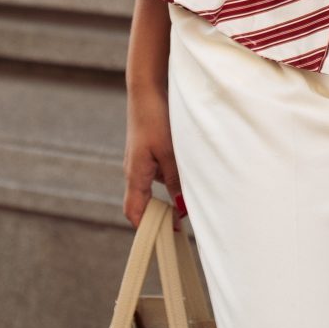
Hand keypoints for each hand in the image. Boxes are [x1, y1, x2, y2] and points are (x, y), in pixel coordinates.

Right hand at [122, 81, 185, 230]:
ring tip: (193, 195)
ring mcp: (141, 160)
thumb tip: (181, 208)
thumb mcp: (170, 152)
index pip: (135, 212)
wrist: (147, 88)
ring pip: (155, 185)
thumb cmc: (155, 118)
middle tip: (183, 223)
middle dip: (161, 214)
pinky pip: (159, 170)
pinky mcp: (148, 149)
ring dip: (170, 192)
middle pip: (144, 202)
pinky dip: (171, 175)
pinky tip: (189, 170)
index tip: (165, 239)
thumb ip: (175, 180)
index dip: (146, 229)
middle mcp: (135, 170)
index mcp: (135, 175)